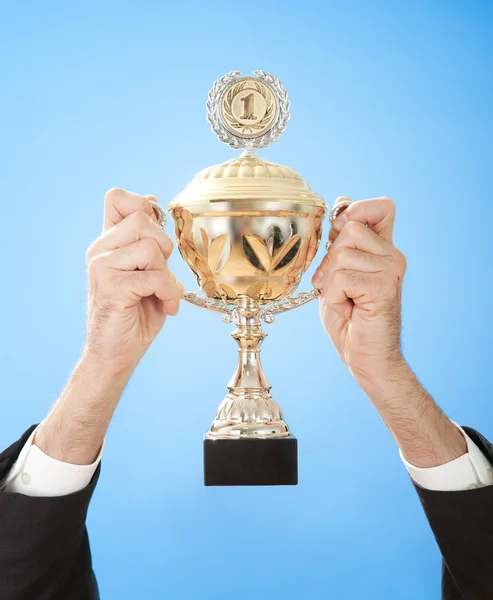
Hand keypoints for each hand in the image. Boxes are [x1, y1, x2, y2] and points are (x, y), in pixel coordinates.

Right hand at [84, 188, 183, 374]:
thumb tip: (155, 206)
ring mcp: (101, 266)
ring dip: (166, 274)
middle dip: (164, 248)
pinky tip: (165, 306)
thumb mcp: (148, 273)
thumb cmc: (136, 315)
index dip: (144, 207)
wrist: (116, 355)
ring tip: (163, 294)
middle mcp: (100, 250)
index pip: (117, 197)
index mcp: (108, 243)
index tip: (157, 239)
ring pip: (150, 247)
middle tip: (162, 274)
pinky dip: (169, 292)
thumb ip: (151, 245)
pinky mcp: (110, 286)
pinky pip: (153, 276)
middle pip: (142, 220)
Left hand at [312, 196, 406, 385]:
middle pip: (349, 229)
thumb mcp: (338, 272)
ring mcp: (391, 270)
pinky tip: (349, 307)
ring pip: (341, 254)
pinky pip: (342, 277)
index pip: (381, 206)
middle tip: (339, 287)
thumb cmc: (349, 317)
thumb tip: (342, 205)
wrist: (363, 355)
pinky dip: (335, 295)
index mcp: (383, 249)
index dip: (355, 211)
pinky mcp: (384, 287)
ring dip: (331, 282)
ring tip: (345, 299)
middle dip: (331, 259)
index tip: (340, 236)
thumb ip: (341, 242)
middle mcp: (392, 255)